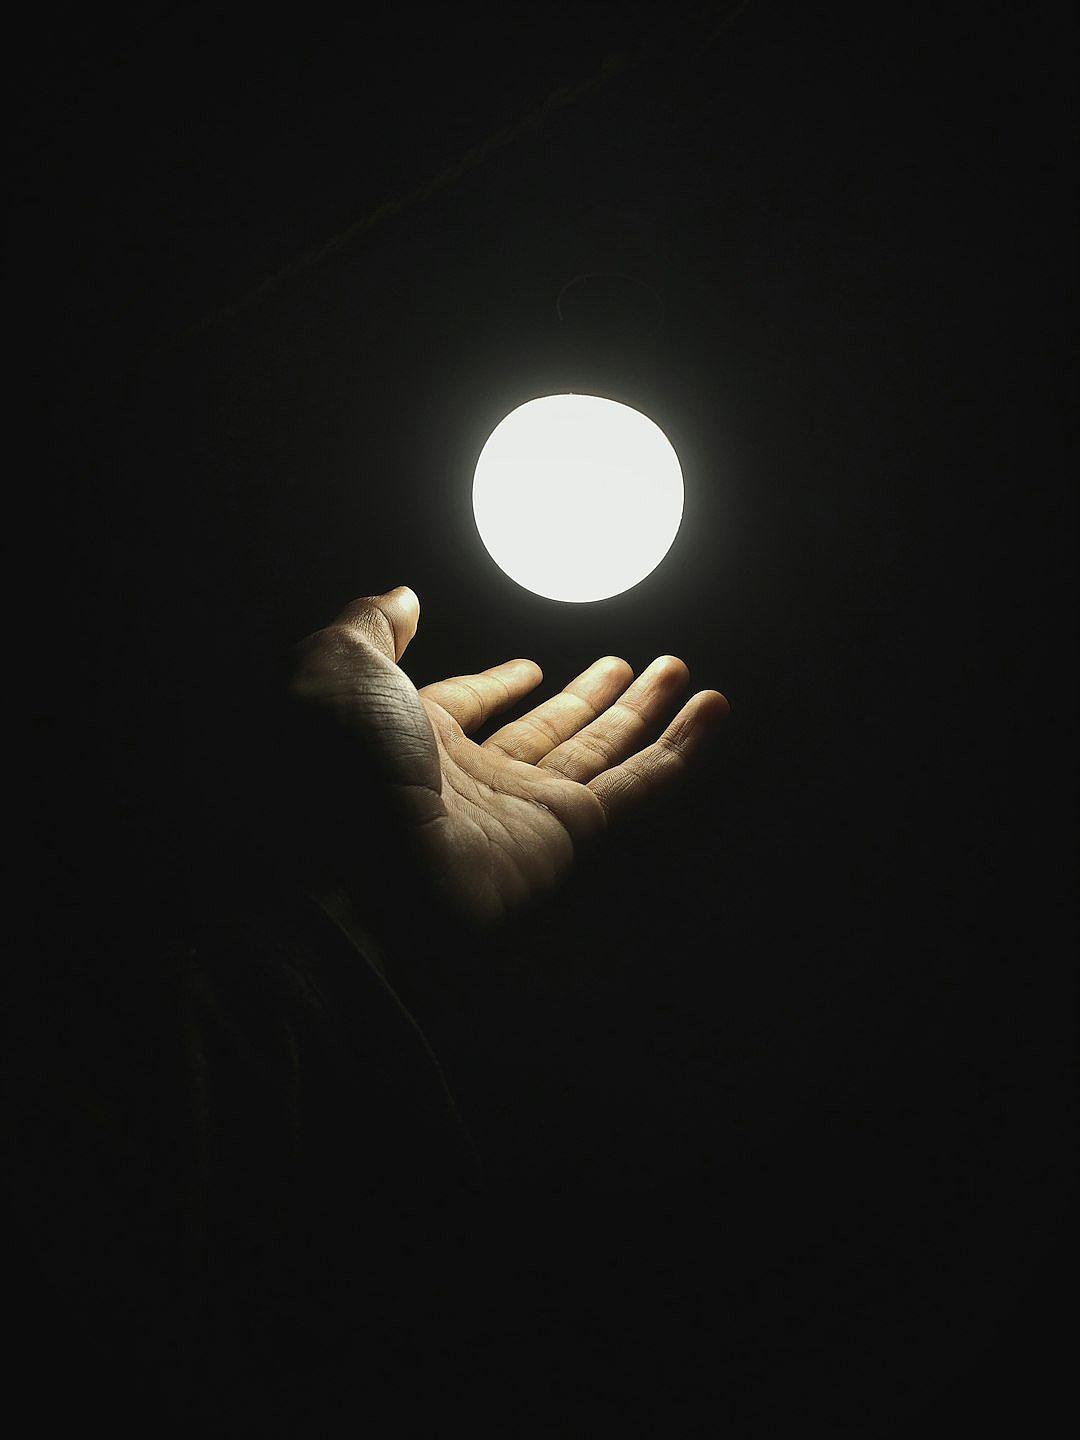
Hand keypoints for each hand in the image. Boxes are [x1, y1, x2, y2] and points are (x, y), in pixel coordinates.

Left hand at [289, 586, 728, 923]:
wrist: (354, 859)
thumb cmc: (335, 762)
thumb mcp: (336, 668)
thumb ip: (371, 628)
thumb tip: (405, 597)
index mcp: (415, 738)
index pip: (467, 707)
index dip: (498, 685)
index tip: (530, 668)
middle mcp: (473, 777)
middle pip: (546, 730)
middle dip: (588, 698)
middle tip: (628, 665)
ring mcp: (523, 808)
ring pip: (598, 752)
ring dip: (643, 712)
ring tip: (679, 672)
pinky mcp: (567, 833)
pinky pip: (634, 786)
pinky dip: (678, 749)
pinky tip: (708, 712)